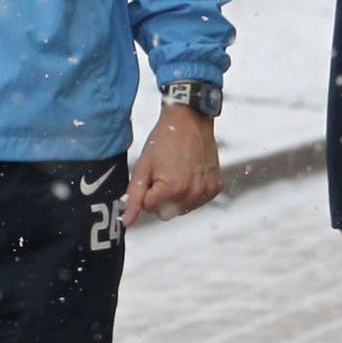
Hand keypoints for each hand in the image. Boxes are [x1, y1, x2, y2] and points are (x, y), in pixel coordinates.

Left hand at [122, 103, 221, 226]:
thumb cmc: (164, 141)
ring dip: (175, 196)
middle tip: (164, 174)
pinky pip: (196, 202)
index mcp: (173, 189)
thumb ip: (134, 198)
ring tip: (177, 172)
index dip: (147, 191)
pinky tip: (190, 174)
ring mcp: (206, 191)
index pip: (149, 208)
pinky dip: (190, 192)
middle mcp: (192, 193)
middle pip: (165, 213)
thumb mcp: (143, 168)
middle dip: (160, 198)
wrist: (189, 120)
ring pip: (181, 210)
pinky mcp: (215, 188)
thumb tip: (126, 222)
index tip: (152, 173)